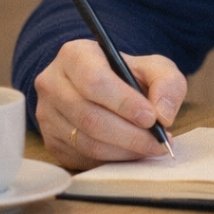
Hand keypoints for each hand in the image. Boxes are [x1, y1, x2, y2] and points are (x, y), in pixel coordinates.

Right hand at [34, 39, 186, 168]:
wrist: (105, 87)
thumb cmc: (128, 75)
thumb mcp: (154, 68)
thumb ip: (166, 83)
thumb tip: (163, 114)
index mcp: (75, 55)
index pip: (95, 81)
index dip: (124, 103)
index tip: (151, 118)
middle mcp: (52, 83)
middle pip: (89, 116)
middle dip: (129, 134)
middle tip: (158, 140)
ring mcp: (47, 114)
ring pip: (86, 141)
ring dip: (123, 150)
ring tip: (150, 147)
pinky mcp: (51, 141)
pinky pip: (82, 157)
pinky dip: (112, 159)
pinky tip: (131, 152)